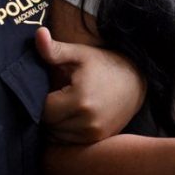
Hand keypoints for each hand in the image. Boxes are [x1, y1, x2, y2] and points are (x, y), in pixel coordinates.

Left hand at [36, 27, 145, 143]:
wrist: (136, 81)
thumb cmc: (104, 65)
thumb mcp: (80, 54)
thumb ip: (55, 49)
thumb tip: (38, 33)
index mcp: (80, 99)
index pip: (44, 109)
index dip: (41, 98)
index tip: (51, 88)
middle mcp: (87, 122)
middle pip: (49, 124)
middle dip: (48, 111)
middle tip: (58, 95)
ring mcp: (94, 133)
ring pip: (58, 135)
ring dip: (56, 123)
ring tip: (66, 104)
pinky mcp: (98, 139)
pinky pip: (70, 141)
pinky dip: (67, 131)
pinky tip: (73, 115)